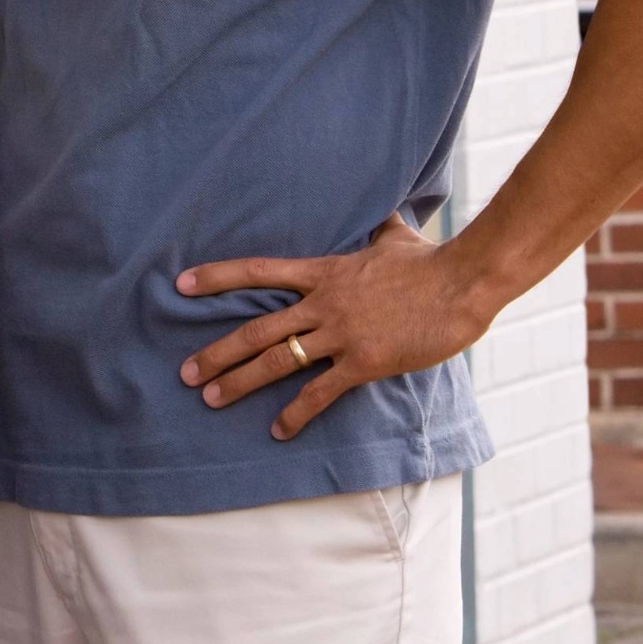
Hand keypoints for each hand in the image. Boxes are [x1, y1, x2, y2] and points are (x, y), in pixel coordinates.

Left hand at [175, 217, 494, 440]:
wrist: (462, 283)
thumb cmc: (431, 261)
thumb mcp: (396, 236)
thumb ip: (378, 229)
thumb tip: (383, 213)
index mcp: (324, 272)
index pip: (259, 272)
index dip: (217, 278)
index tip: (181, 285)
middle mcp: (323, 303)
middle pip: (257, 329)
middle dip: (217, 352)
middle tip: (186, 372)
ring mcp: (341, 333)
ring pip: (278, 361)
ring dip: (241, 382)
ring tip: (212, 399)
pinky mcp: (364, 362)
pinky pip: (321, 392)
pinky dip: (296, 413)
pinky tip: (278, 430)